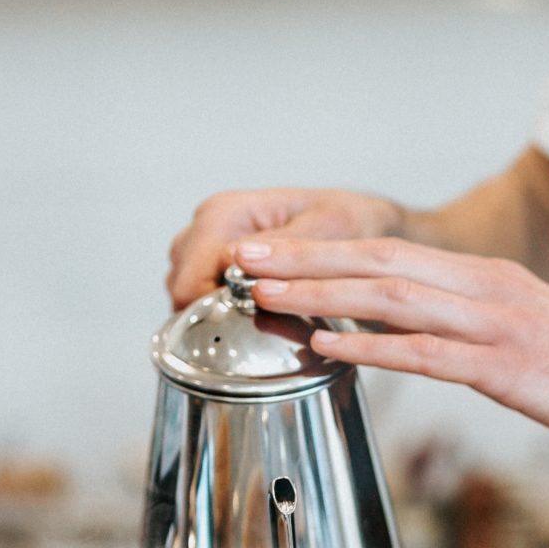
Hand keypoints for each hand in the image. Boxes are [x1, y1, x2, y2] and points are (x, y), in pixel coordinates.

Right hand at [165, 188, 405, 307]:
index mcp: (227, 212)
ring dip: (214, 314)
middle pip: (182, 287)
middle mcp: (210, 223)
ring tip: (258, 326)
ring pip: (186, 292)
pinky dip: (220, 309)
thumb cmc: (351, 222)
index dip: (216, 311)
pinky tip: (252, 318)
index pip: (193, 277)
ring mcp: (209, 242)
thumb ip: (287, 248)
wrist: (366, 222)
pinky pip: (201, 293)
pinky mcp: (218, 260)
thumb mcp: (330, 230)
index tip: (252, 331)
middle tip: (257, 335)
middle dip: (211, 315)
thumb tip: (240, 263)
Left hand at [242, 235, 548, 464]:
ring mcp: (497, 325)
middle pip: (380, 262)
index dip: (327, 252)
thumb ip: (479, 330)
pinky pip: (425, 352)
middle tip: (246, 262)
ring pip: (391, 298)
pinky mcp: (507, 367)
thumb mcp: (534, 339)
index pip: (393, 254)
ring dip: (320, 294)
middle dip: (306, 260)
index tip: (275, 255)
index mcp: (491, 280)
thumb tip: (429, 338)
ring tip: (264, 295)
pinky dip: (370, 345)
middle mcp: (488, 289)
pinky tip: (327, 345)